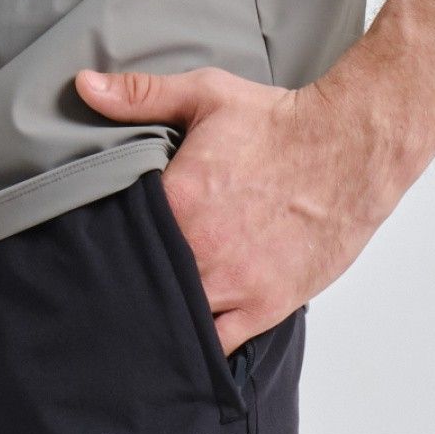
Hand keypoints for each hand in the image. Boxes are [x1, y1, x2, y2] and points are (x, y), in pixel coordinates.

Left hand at [76, 65, 405, 350]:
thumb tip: (83, 86)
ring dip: (161, 322)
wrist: (351, 147)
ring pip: (176, 323)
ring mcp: (232, 286)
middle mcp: (199, 252)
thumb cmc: (279, 123)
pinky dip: (200, 347)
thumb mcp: (205, 96)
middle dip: (128, 291)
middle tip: (116, 292)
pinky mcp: (264, 307)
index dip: (105, 250)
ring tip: (147, 318)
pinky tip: (186, 342)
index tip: (96, 252)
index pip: (117, 242)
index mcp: (175, 204)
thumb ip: (140, 95)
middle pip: (141, 290)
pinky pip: (218, 347)